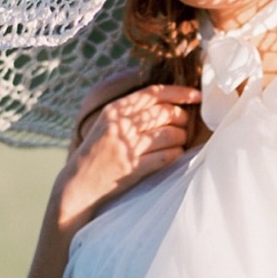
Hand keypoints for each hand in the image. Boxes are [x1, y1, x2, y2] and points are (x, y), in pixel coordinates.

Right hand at [55, 83, 200, 229]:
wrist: (79, 185)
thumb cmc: (99, 153)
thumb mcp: (108, 124)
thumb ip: (132, 111)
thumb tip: (171, 103)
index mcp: (114, 110)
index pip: (154, 93)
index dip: (180, 92)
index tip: (197, 96)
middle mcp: (120, 125)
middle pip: (166, 113)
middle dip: (183, 119)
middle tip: (186, 126)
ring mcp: (126, 147)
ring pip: (170, 134)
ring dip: (181, 138)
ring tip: (180, 142)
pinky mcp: (133, 168)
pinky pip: (166, 156)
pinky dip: (176, 154)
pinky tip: (175, 155)